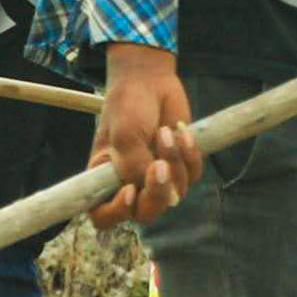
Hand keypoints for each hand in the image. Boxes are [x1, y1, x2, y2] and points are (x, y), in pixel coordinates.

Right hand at [89, 44, 201, 229]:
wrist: (149, 80)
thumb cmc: (127, 106)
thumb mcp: (125, 135)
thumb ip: (136, 168)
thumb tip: (167, 198)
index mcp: (104, 180)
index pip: (104, 216)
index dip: (118, 212)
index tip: (130, 190)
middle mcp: (130, 184)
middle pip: (146, 213)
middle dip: (157, 192)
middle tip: (160, 164)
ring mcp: (157, 177)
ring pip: (174, 194)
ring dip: (174, 163)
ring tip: (166, 132)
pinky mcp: (180, 166)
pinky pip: (193, 175)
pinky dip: (190, 155)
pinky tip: (181, 132)